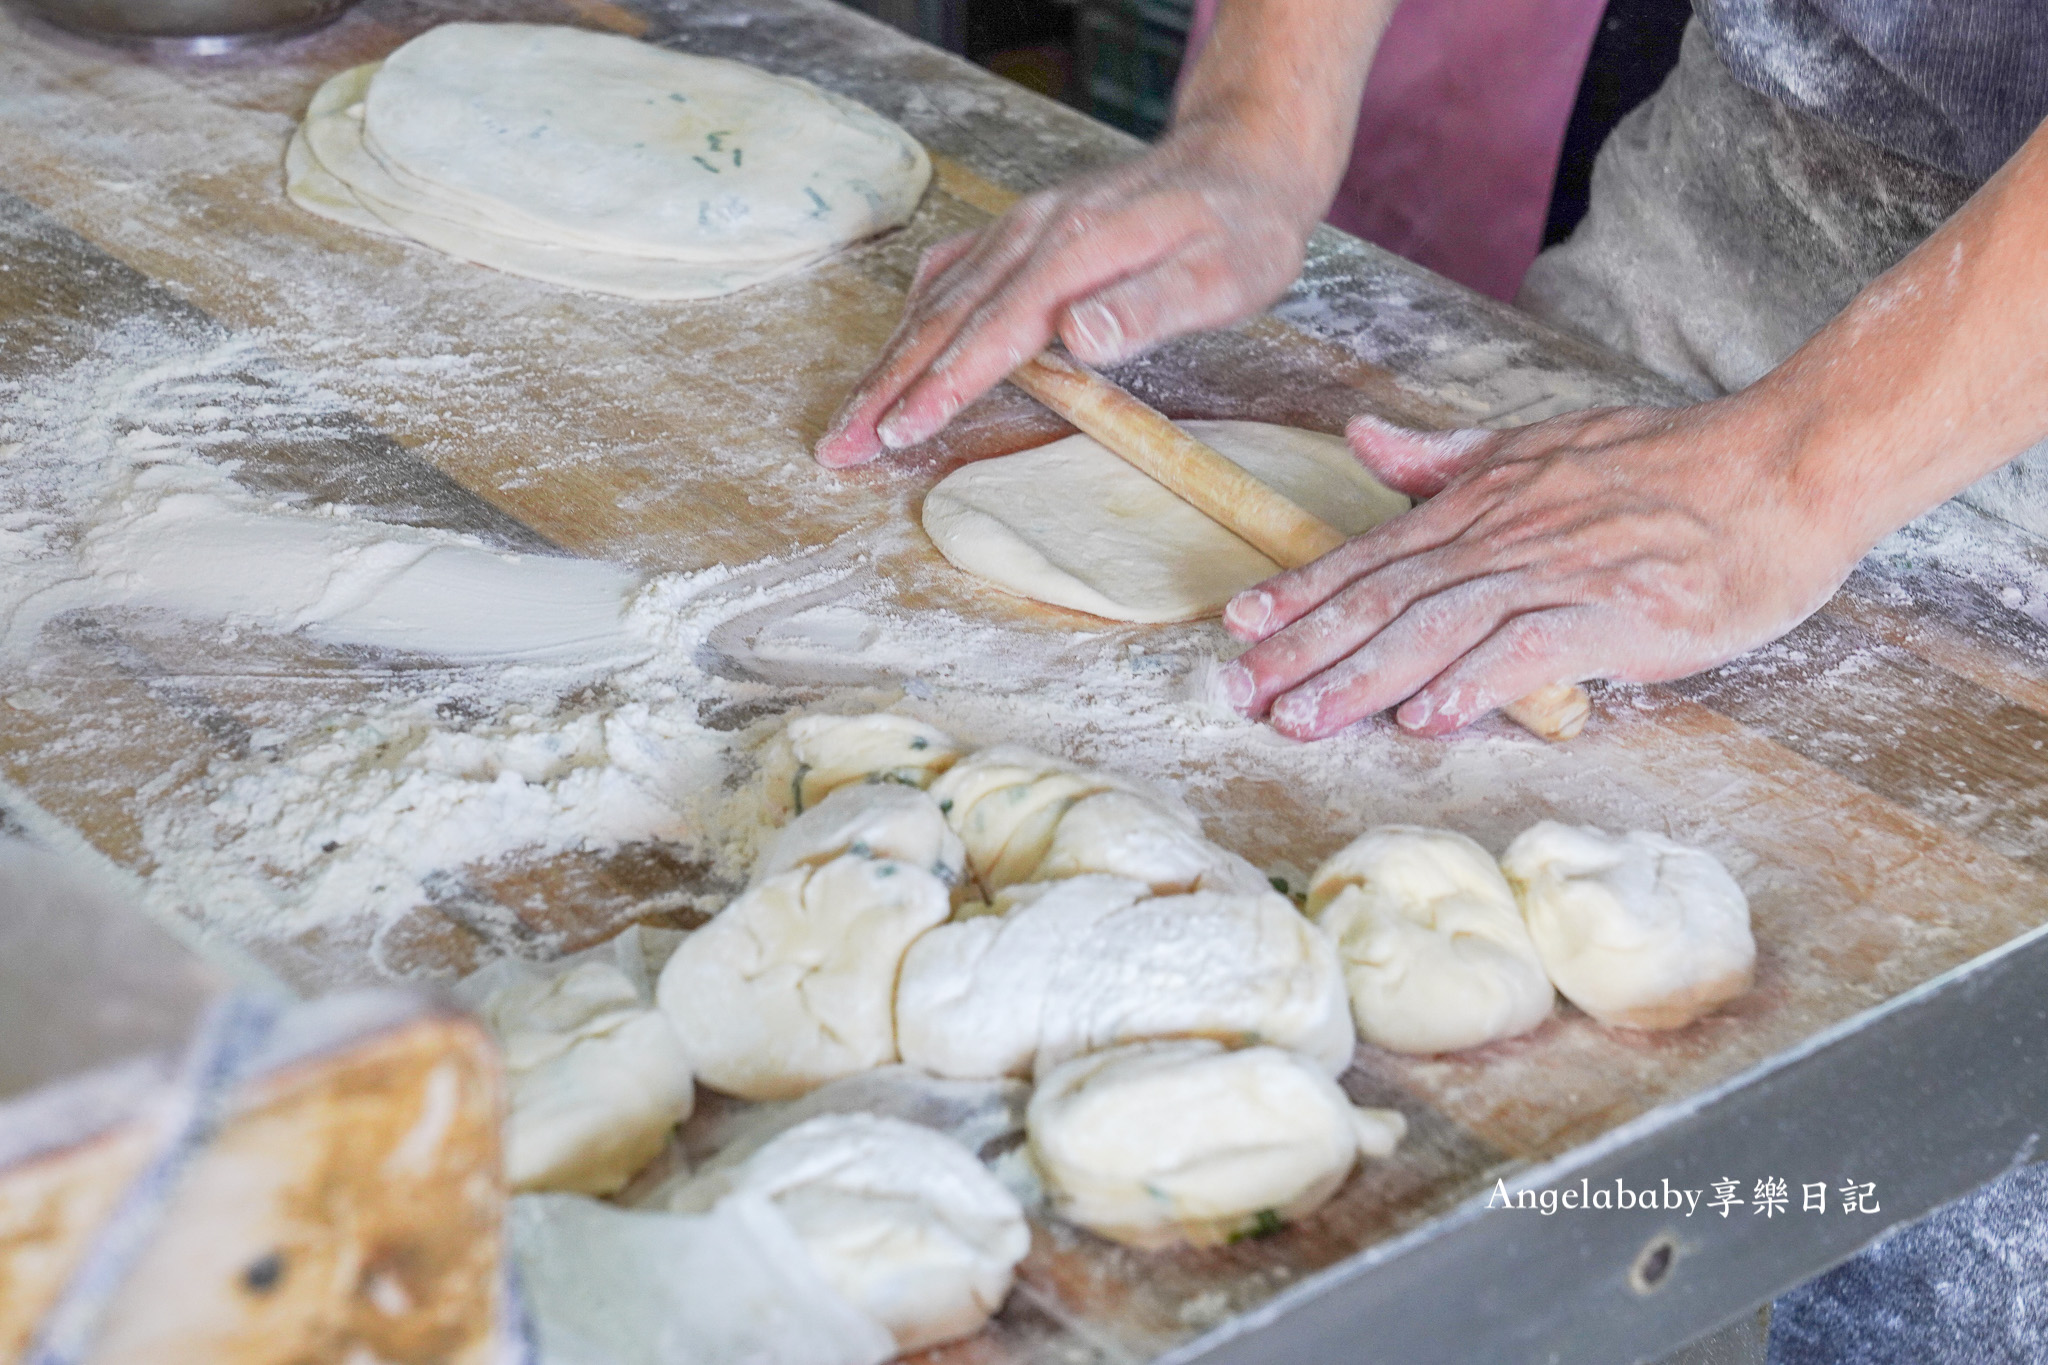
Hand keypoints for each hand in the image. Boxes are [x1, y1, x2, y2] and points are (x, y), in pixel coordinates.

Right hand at [814, 123, 1329, 467]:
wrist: (1241, 158)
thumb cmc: (1241, 227)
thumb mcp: (1225, 274)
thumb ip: (1152, 307)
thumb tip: (1081, 338)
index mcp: (1077, 250)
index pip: (994, 332)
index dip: (942, 387)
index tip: (897, 433)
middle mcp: (1034, 234)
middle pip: (942, 321)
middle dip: (883, 388)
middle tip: (836, 446)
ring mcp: (1021, 229)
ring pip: (936, 303)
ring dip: (886, 364)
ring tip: (848, 421)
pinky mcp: (1022, 232)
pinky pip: (950, 275)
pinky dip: (914, 320)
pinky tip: (898, 349)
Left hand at [1215, 399, 1868, 738]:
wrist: (1784, 467)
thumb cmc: (1668, 466)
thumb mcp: (1539, 448)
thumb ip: (1444, 461)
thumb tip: (1363, 443)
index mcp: (1482, 505)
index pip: (1372, 554)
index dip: (1301, 591)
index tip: (1236, 625)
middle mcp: (1504, 536)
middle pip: (1384, 597)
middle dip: (1304, 648)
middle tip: (1237, 695)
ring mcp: (1558, 572)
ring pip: (1437, 626)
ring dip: (1362, 676)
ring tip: (1301, 720)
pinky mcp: (1616, 611)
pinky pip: (1528, 650)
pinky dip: (1472, 684)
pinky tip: (1424, 719)